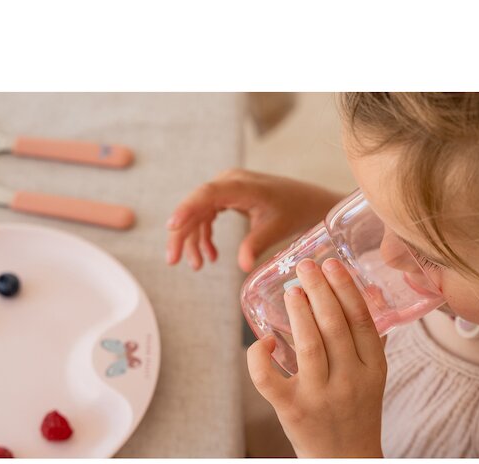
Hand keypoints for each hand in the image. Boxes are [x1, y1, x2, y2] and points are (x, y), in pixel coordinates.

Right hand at [165, 169, 344, 271]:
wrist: (306, 202)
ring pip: (197, 215)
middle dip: (182, 235)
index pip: (207, 194)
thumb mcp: (275, 228)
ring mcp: (225, 190)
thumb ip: (256, 244)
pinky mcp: (226, 198)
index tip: (172, 226)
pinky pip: (206, 217)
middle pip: (194, 207)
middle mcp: (227, 182)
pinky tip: (210, 256)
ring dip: (194, 240)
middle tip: (173, 261)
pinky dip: (205, 237)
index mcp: (240, 185)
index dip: (187, 209)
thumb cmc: (293, 210)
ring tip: (198, 265)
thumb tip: (243, 266)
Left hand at [247, 257, 387, 457]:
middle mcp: (349, 381)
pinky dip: (260, 358)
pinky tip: (264, 342)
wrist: (346, 460)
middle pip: (334, 327)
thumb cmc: (356, 410)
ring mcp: (320, 397)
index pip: (361, 321)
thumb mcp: (372, 376)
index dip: (345, 288)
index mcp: (372, 369)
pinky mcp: (292, 411)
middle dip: (319, 290)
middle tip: (306, 266)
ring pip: (308, 347)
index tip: (331, 264)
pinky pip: (269, 380)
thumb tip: (365, 292)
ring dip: (298, 314)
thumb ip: (368, 338)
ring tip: (292, 291)